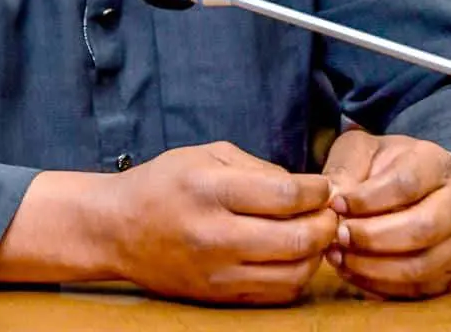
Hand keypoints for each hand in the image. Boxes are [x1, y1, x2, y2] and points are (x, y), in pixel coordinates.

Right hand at [109, 141, 336, 303]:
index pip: (284, 195)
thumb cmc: (164, 183)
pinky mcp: (219, 297)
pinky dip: (297, 276)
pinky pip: (275, 295)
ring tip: (317, 234)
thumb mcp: (206, 154)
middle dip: (326, 224)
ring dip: (317, 254)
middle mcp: (215, 234)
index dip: (316, 191)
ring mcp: (217, 272)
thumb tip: (302, 187)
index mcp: (210, 189)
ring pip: (293, 273)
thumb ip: (257, 167)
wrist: (118, 228)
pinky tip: (296, 256)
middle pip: (295, 239)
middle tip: (331, 212)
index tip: (324, 186)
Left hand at [322, 130, 450, 298]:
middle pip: (422, 229)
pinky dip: (381, 285)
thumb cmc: (383, 165)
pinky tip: (351, 271)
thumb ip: (346, 169)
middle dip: (374, 237)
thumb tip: (331, 197)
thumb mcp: (361, 151)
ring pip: (423, 265)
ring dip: (375, 267)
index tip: (337, 204)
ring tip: (338, 257)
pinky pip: (419, 289)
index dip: (368, 198)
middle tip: (339, 236)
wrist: (418, 185)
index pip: (406, 184)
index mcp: (435, 163)